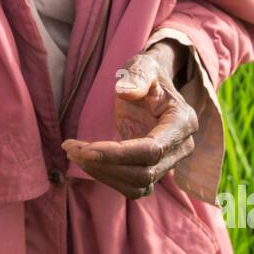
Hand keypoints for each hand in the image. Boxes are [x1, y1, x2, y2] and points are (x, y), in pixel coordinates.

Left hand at [61, 41, 197, 198]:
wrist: (154, 85)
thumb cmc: (148, 74)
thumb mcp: (143, 65)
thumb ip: (136, 76)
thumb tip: (123, 92)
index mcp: (182, 122)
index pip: (152, 150)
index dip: (118, 154)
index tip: (86, 149)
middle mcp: (182, 147)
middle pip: (144, 172)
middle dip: (105, 164)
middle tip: (71, 148)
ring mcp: (170, 162)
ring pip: (138, 185)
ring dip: (103, 174)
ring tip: (74, 152)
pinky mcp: (155, 170)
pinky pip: (133, 187)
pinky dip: (108, 178)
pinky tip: (87, 160)